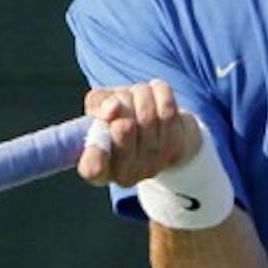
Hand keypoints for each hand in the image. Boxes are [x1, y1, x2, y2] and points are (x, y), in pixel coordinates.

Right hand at [77, 80, 202, 187]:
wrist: (160, 127)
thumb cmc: (121, 118)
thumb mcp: (99, 109)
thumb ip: (97, 105)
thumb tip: (113, 108)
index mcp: (97, 170)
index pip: (92, 169)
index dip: (95, 152)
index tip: (101, 128)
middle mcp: (124, 176)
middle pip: (123, 128)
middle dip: (122, 102)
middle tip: (121, 100)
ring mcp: (152, 166)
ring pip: (147, 115)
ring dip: (141, 94)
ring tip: (138, 94)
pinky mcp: (175, 152)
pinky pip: (167, 110)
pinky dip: (160, 92)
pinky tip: (156, 92)